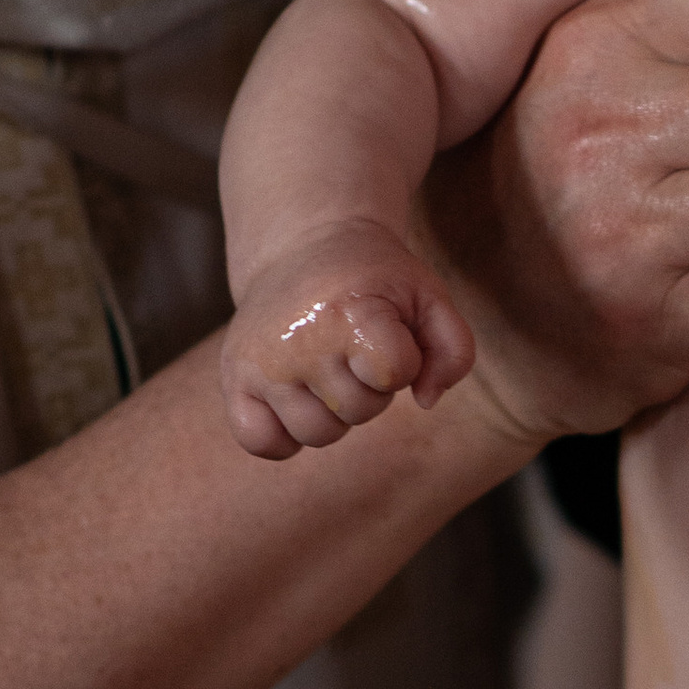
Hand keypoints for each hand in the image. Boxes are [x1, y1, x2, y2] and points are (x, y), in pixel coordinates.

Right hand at [219, 226, 472, 457]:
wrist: (304, 244)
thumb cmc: (375, 280)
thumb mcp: (428, 297)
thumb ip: (453, 351)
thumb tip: (427, 401)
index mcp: (349, 313)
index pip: (394, 374)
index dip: (403, 362)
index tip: (390, 334)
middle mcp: (298, 340)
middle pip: (358, 411)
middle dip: (370, 388)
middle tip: (355, 349)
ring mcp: (262, 363)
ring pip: (317, 433)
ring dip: (334, 412)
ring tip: (328, 369)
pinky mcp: (234, 379)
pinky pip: (262, 443)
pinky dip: (283, 436)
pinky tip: (296, 401)